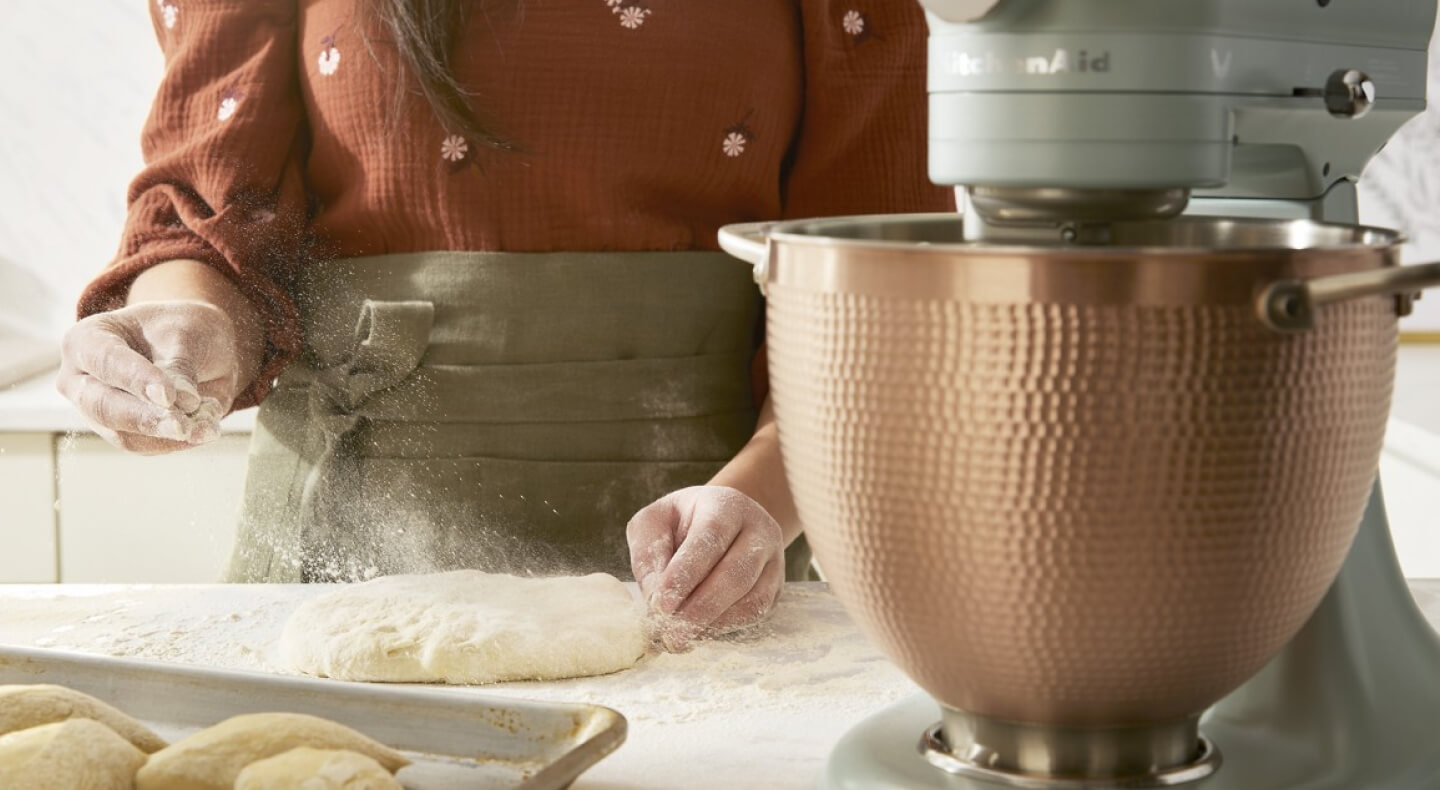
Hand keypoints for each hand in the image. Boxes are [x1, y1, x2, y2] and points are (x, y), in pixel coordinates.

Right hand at [57, 301, 241, 453]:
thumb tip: (184, 401)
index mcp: (87, 339)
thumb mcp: (187, 332)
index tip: (168, 396)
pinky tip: (207, 428)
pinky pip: (147, 447)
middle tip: (183, 426)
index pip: (106, 361)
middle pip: (103, 406)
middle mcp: (82, 378)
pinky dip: (179, 442)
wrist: (198, 347)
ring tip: (206, 427)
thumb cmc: (183, 330)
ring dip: (168, 436)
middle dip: (146, 418)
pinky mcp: (122, 433)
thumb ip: (181, 365)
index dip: (137, 380)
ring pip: (124, 435)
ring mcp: (98, 410)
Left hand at [628, 485, 784, 650]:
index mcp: (727, 505)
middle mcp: (759, 529)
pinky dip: (727, 627)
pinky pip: (756, 612)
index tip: (661, 604)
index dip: (686, 574)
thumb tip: (655, 597)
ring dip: (714, 623)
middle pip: (736, 574)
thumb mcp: (653, 523)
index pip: (710, 538)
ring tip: (681, 637)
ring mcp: (773, 559)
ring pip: (752, 599)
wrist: (718, 522)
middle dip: (700, 608)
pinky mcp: (776, 586)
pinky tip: (700, 631)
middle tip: (671, 633)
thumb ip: (648, 555)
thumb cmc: (679, 524)